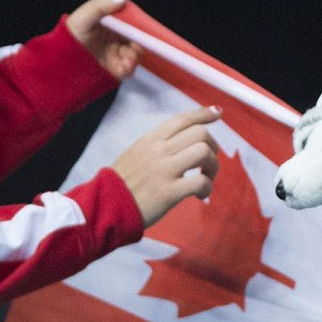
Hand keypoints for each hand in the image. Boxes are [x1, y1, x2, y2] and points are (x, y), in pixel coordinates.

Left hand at [66, 0, 138, 79]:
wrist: (60, 64)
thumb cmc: (69, 37)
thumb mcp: (83, 17)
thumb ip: (101, 4)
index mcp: (112, 21)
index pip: (131, 20)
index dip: (138, 24)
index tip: (140, 30)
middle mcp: (117, 36)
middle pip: (137, 38)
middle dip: (138, 44)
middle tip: (132, 49)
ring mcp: (117, 53)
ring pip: (135, 54)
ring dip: (133, 57)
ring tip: (126, 62)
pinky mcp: (116, 68)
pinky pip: (129, 69)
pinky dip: (129, 69)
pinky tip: (122, 68)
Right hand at [111, 106, 221, 226]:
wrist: (104, 208)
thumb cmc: (121, 184)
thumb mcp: (135, 153)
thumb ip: (156, 145)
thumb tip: (179, 140)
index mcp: (151, 140)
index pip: (182, 119)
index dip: (203, 113)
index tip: (217, 113)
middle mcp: (158, 150)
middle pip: (199, 133)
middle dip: (212, 147)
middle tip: (208, 163)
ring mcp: (164, 170)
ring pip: (203, 152)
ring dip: (213, 166)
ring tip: (206, 178)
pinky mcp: (168, 192)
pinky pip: (201, 182)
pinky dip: (207, 188)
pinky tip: (200, 195)